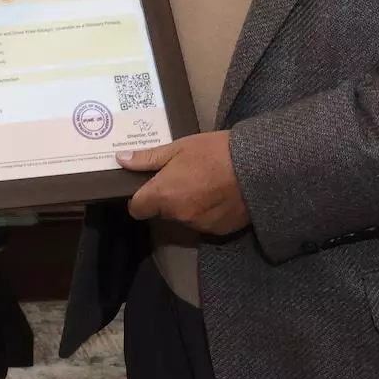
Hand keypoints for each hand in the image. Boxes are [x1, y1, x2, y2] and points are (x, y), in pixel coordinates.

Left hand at [121, 132, 248, 234]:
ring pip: (183, 218)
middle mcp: (178, 216)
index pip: (137, 209)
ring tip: (204, 184)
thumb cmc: (214, 152)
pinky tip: (219, 195)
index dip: (140, 198)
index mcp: (163, 195)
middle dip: (167, 198)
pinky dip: (207, 212)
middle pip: (161, 212)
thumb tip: (121, 160)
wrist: (258, 168)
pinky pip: (204, 223)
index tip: (149, 186)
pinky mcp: (220, 231)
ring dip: (187, 206)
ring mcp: (200, 226)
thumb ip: (148, 158)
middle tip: (182, 177)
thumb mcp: (178, 148)